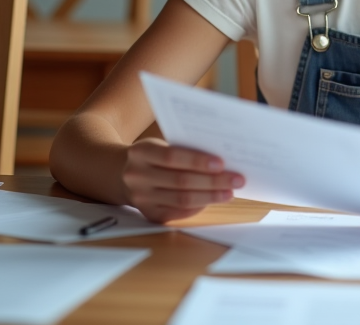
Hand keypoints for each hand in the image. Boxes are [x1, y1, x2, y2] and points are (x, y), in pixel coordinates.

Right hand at [121, 138, 243, 222]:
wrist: (122, 174)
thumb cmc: (154, 155)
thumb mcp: (161, 144)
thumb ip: (184, 150)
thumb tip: (221, 162)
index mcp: (140, 153)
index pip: (171, 157)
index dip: (197, 161)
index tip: (222, 163)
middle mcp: (137, 177)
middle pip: (180, 181)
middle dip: (213, 181)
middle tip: (237, 179)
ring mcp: (141, 198)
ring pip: (182, 200)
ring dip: (210, 196)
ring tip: (230, 192)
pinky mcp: (149, 214)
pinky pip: (179, 212)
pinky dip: (199, 206)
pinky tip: (213, 199)